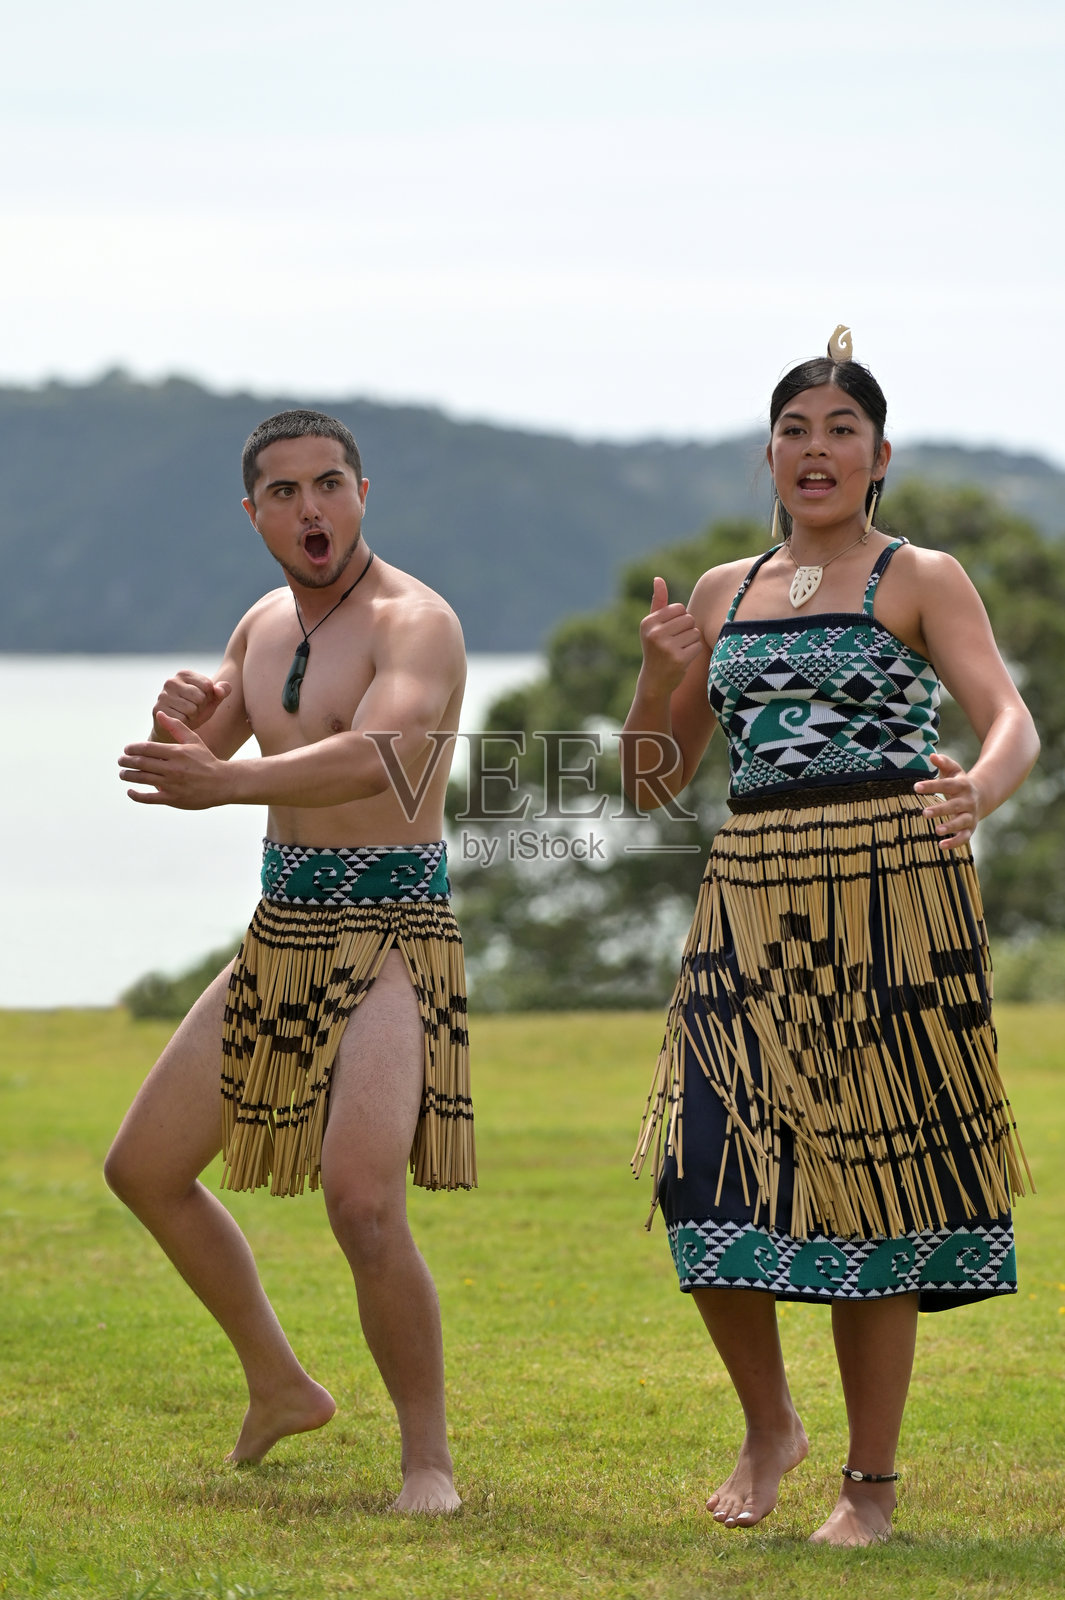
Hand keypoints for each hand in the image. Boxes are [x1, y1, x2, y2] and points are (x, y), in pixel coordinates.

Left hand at [120, 712, 232, 808]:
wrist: (222, 783)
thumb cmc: (206, 760)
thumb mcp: (193, 740)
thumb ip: (176, 727)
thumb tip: (160, 714)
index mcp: (176, 752)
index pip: (146, 748)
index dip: (132, 748)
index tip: (127, 750)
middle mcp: (172, 768)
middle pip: (141, 763)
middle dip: (126, 761)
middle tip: (121, 761)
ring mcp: (171, 784)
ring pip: (142, 779)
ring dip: (128, 776)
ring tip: (123, 774)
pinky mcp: (172, 799)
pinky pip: (149, 798)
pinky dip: (136, 795)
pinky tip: (130, 791)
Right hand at [152, 671, 231, 735]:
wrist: (176, 726)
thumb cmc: (197, 709)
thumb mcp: (212, 699)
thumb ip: (223, 691)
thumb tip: (219, 690)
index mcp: (184, 674)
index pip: (208, 685)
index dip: (209, 697)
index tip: (201, 700)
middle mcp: (171, 681)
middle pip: (200, 697)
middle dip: (201, 707)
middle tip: (193, 709)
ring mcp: (162, 695)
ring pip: (191, 709)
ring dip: (193, 716)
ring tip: (186, 714)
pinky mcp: (158, 710)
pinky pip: (182, 719)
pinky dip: (184, 722)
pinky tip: (179, 720)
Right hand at [639, 577, 703, 692]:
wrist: (654, 681)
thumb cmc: (656, 648)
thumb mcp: (652, 626)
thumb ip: (658, 602)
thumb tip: (658, 578)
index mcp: (648, 622)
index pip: (679, 608)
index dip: (680, 619)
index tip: (670, 632)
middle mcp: (654, 633)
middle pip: (689, 619)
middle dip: (687, 630)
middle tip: (675, 643)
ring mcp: (666, 647)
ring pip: (695, 632)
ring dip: (691, 641)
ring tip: (679, 650)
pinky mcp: (678, 659)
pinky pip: (697, 645)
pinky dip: (694, 652)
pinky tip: (682, 659)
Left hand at [914, 752, 981, 850]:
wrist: (982, 796)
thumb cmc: (960, 783)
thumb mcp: (954, 770)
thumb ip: (943, 762)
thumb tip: (931, 755)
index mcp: (962, 786)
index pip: (946, 785)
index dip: (931, 786)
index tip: (915, 787)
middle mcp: (968, 801)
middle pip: (955, 805)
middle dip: (940, 810)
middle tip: (924, 813)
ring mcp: (970, 815)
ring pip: (962, 822)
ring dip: (950, 827)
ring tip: (936, 830)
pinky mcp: (970, 828)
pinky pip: (964, 837)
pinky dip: (955, 843)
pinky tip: (941, 846)